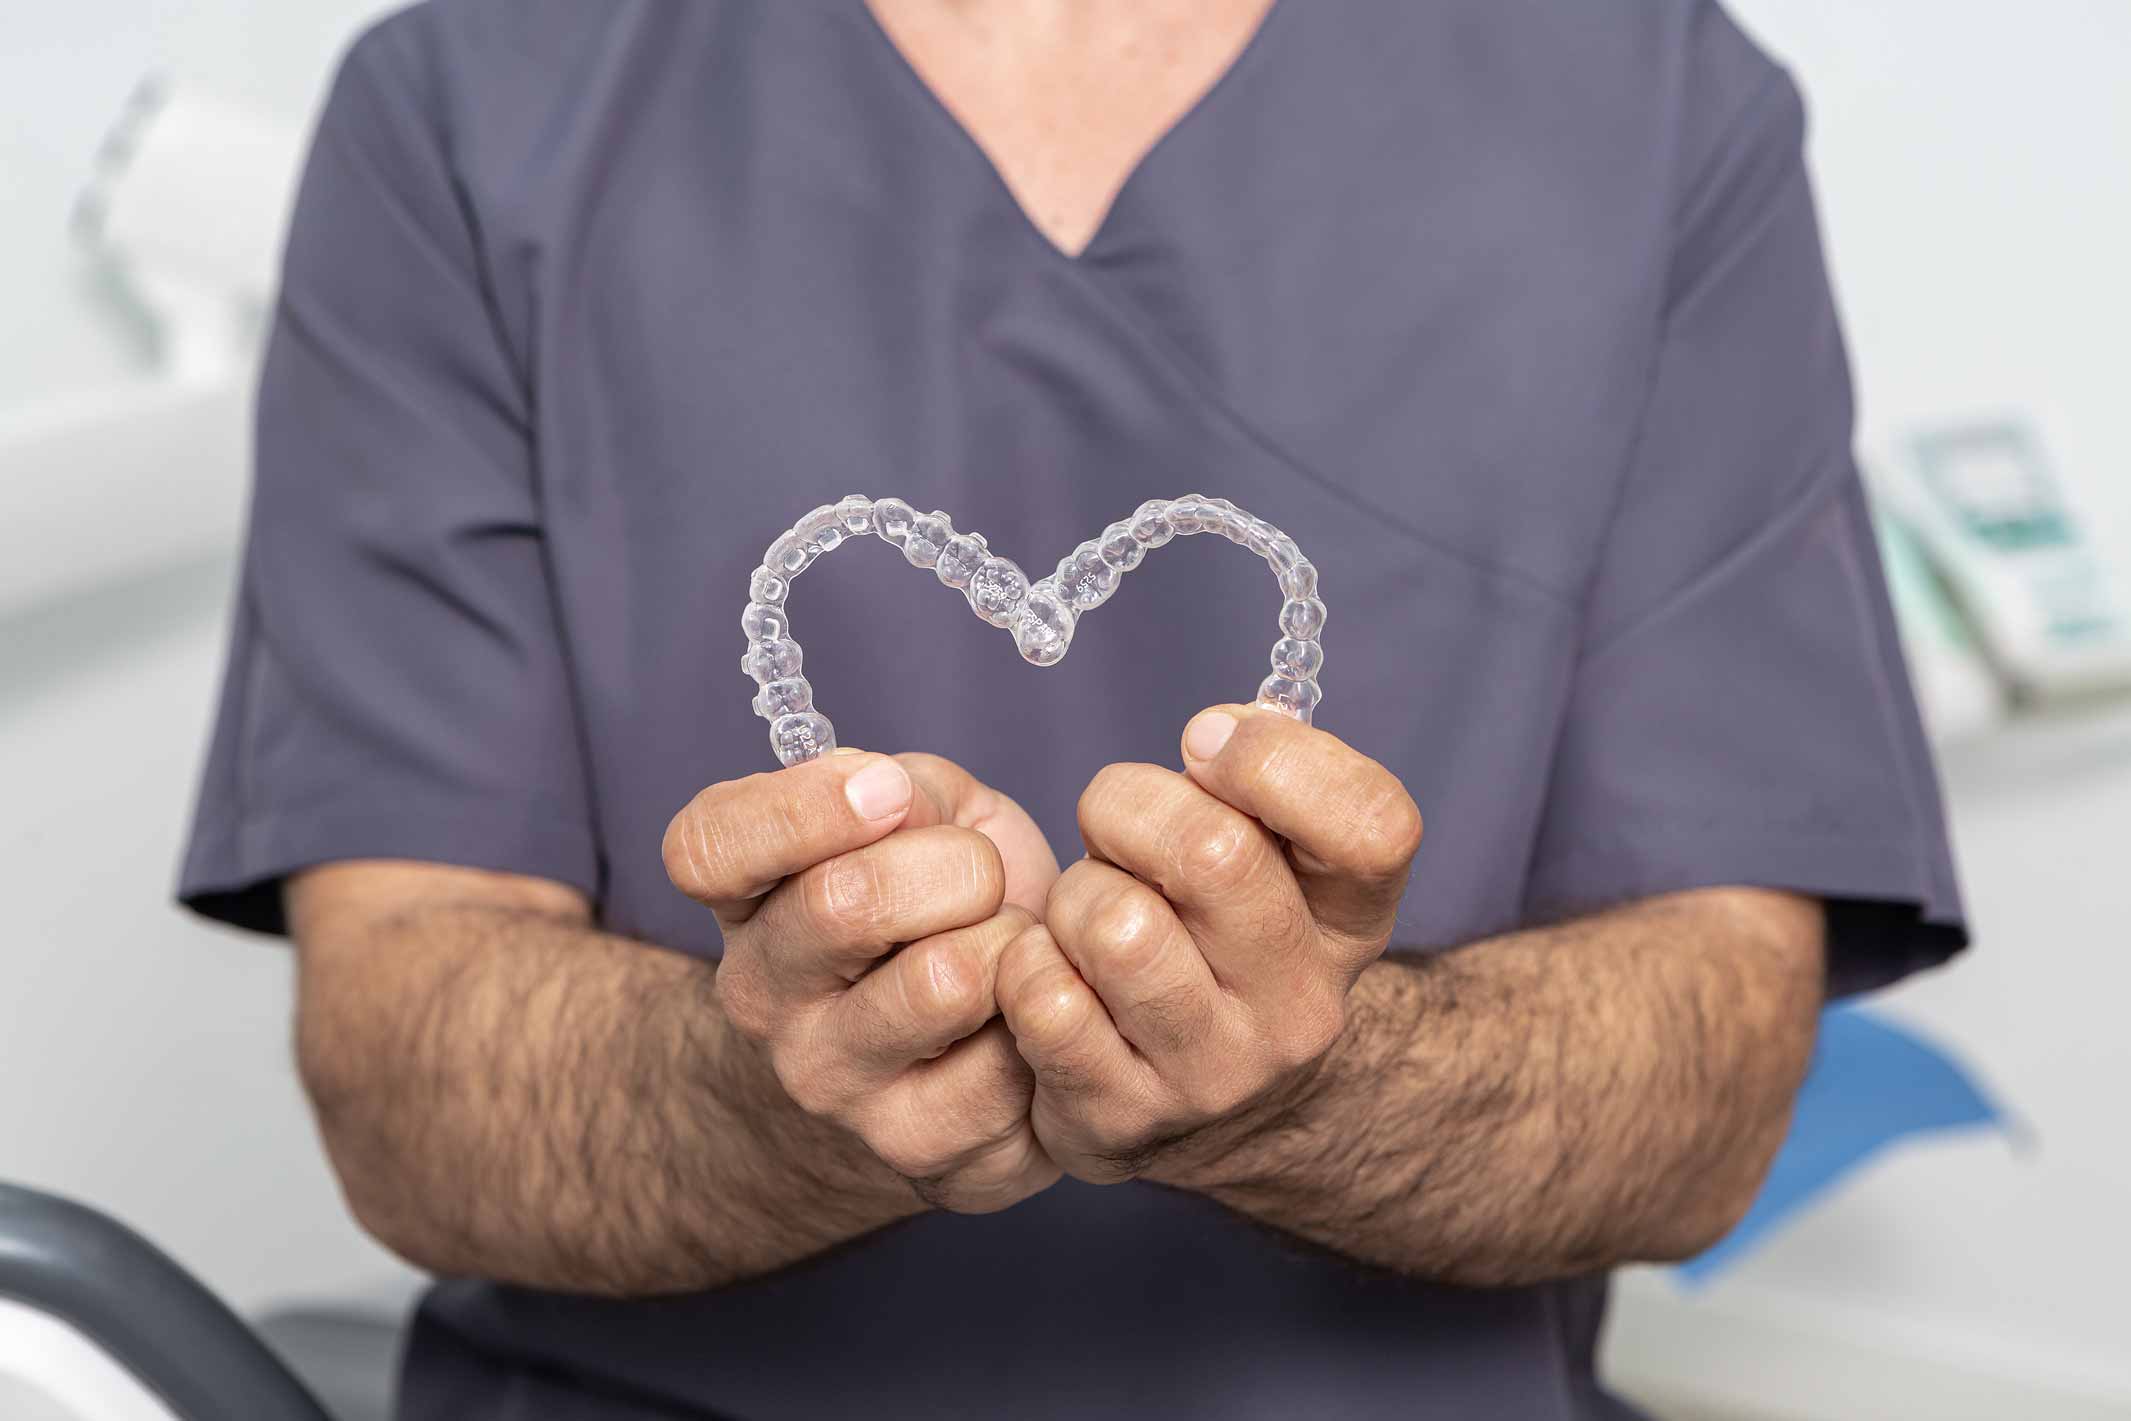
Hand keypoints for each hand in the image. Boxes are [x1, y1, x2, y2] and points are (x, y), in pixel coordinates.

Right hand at [663, 749, 1061, 1212]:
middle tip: (982, 880)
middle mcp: (761, 1000)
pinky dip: (1045, 1019)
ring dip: (1008, 943)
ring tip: (1005, 950)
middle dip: (956, 865)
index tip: (887, 792)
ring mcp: (830, 1085)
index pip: (707, 849)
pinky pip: (1012, 1061)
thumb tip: (888, 796)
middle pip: (845, 901)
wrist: (973, 1043)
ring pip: (943, 980)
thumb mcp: (924, 812)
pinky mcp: (919, 1152)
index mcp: (743, 898)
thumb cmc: (945, 899)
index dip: (801, 809)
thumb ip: (900, 786)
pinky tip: (1026, 1020)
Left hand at [996, 705, 1421, 1186]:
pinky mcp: (1120, 1121)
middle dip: (1130, 806)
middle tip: (1111, 824)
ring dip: (1076, 894)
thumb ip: (1261, 781)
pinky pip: (1043, 996)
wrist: (1208, 1109)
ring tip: (1086, 912)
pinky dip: (1027, 964)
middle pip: (1216, 855)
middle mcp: (1302, 1011)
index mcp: (1351, 928)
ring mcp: (1215, 1076)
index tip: (1206, 745)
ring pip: (1116, 927)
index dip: (1277, 760)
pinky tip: (1053, 973)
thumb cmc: (1219, 940)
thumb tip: (1216, 735)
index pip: (1374, 827)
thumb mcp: (1274, 862)